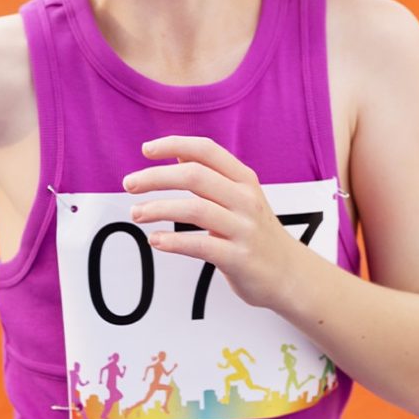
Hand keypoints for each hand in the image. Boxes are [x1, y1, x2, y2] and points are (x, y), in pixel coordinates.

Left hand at [123, 135, 310, 313]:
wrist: (290, 274)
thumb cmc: (257, 233)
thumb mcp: (242, 198)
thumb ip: (213, 176)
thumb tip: (179, 153)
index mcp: (244, 180)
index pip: (207, 151)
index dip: (175, 145)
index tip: (146, 149)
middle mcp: (246, 199)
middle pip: (194, 176)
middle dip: (156, 177)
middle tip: (128, 184)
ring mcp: (244, 228)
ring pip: (195, 209)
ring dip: (158, 208)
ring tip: (136, 214)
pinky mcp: (239, 257)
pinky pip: (200, 245)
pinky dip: (173, 241)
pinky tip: (155, 240)